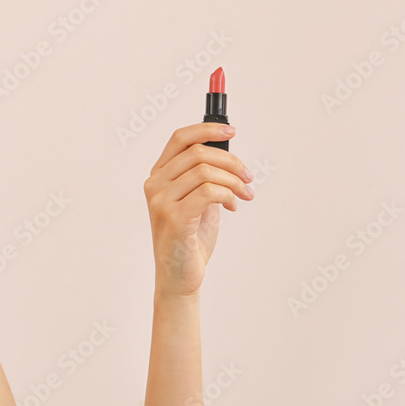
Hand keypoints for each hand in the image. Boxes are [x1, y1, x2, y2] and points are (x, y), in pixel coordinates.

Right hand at [144, 123, 253, 296]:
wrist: (180, 276)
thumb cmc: (190, 238)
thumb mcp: (198, 200)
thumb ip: (205, 177)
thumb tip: (228, 154)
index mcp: (159, 176)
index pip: (179, 138)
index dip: (207, 129)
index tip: (231, 131)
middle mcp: (155, 184)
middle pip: (197, 153)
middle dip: (231, 161)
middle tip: (249, 177)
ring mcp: (161, 201)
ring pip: (205, 171)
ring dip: (234, 181)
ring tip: (245, 194)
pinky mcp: (174, 218)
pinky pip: (209, 192)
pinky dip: (228, 195)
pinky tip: (233, 206)